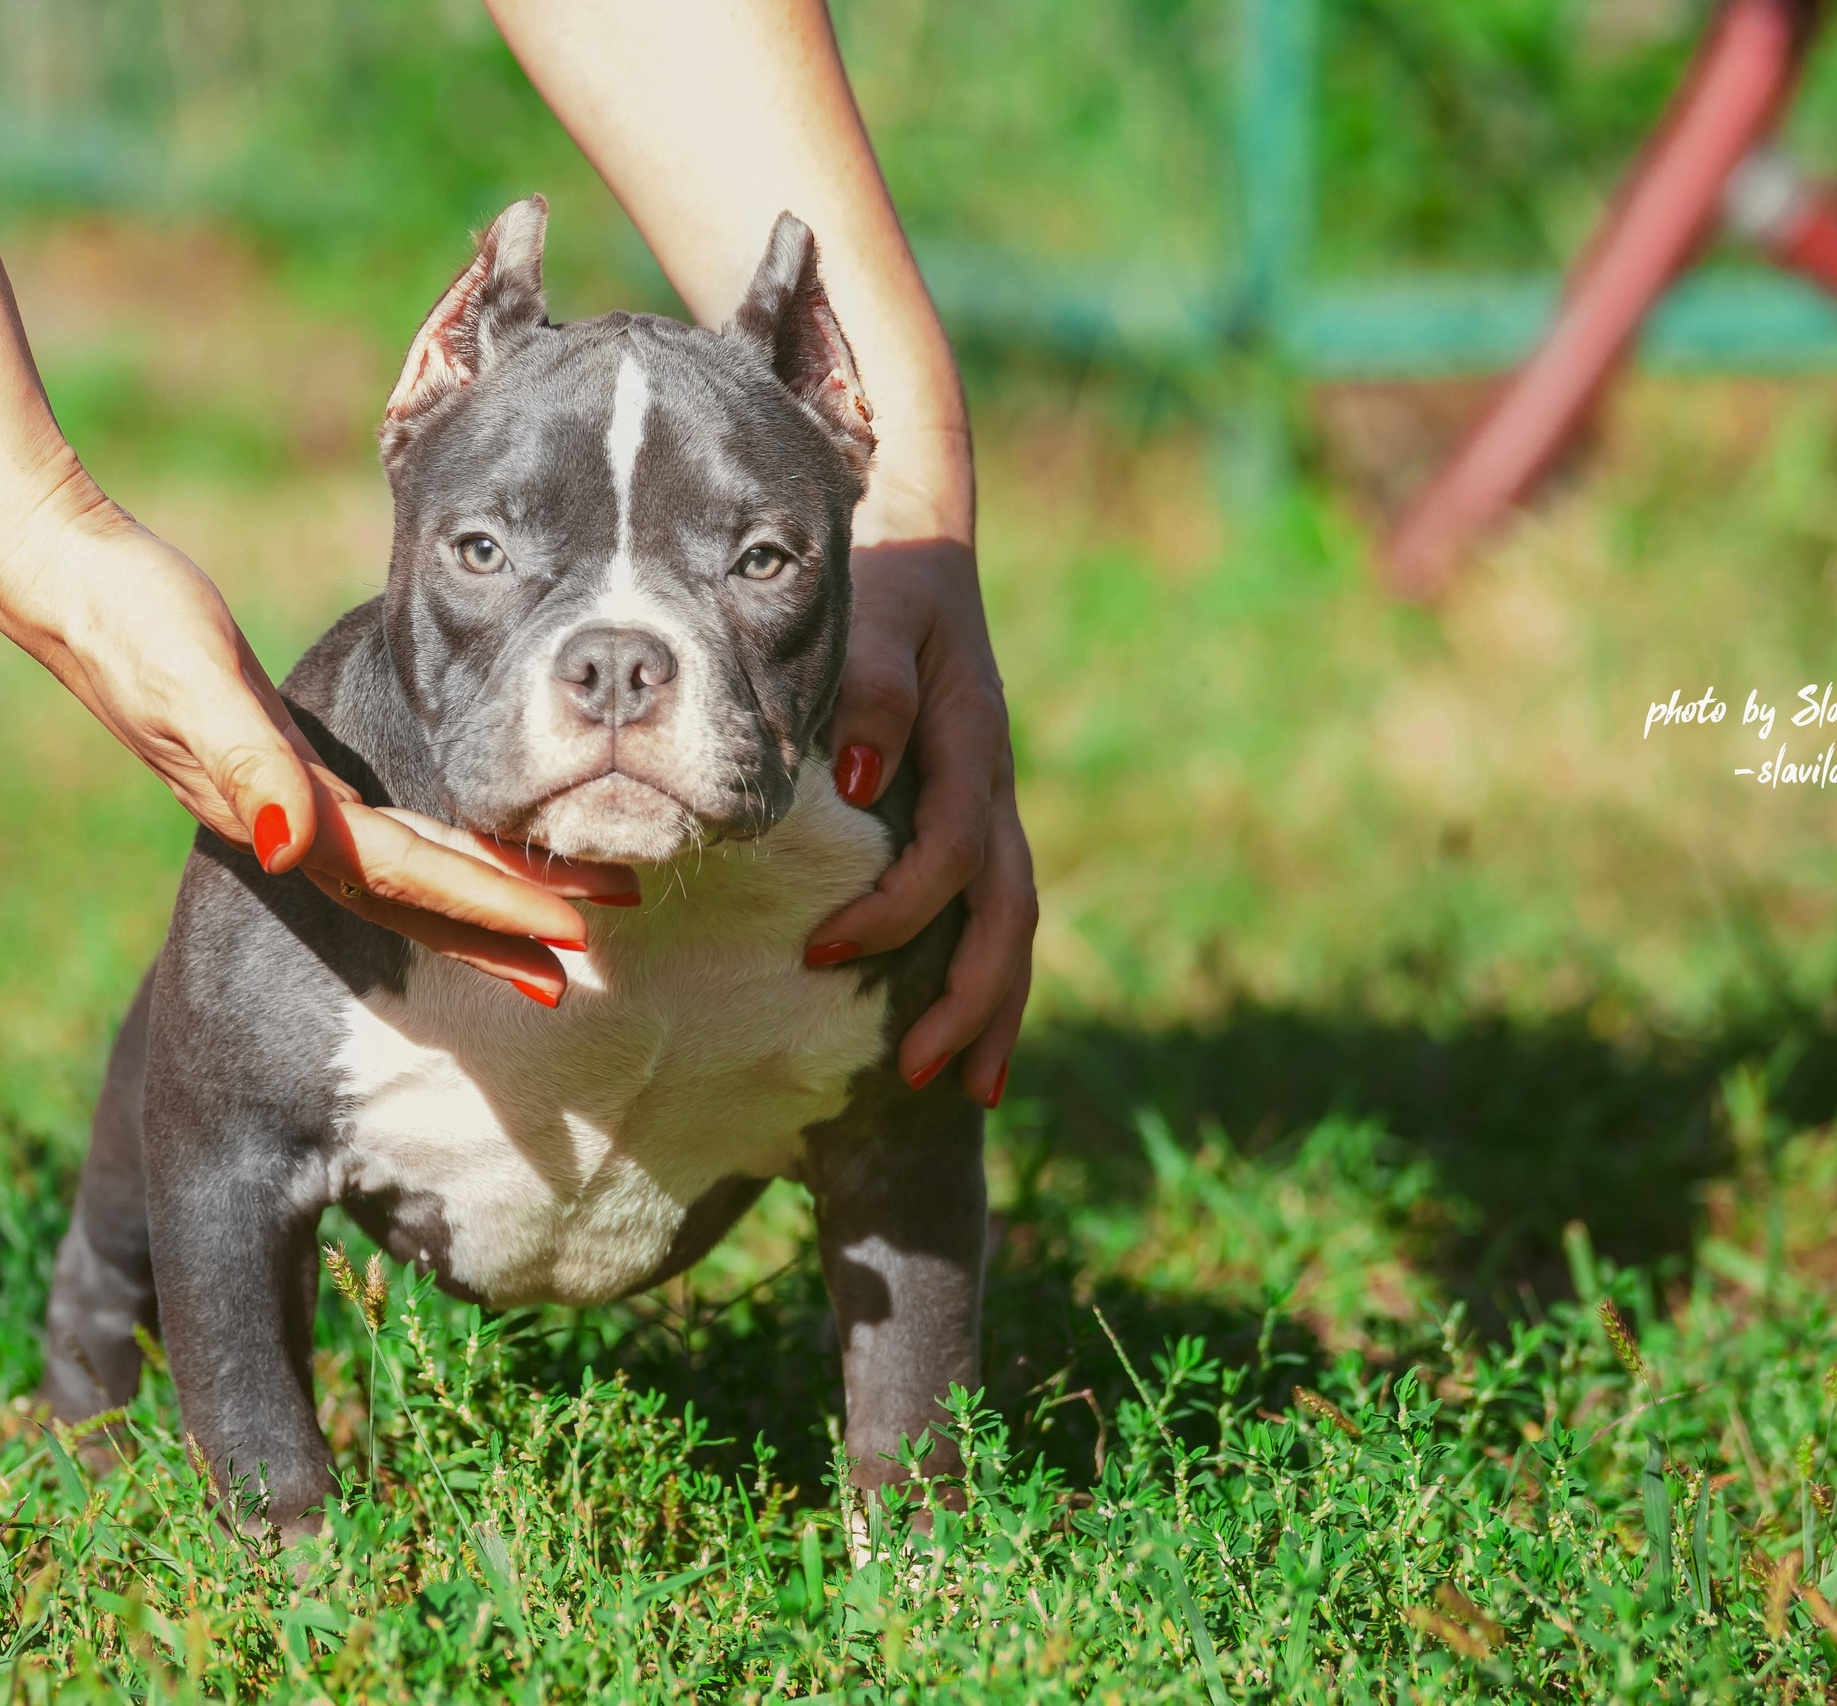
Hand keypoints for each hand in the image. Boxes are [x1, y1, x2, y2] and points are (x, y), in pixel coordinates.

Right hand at [0, 498, 636, 1001]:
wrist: (65, 584)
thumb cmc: (131, 622)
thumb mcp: (190, 683)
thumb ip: (242, 760)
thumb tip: (284, 841)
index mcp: (279, 809)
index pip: (409, 875)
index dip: (490, 906)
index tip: (566, 931)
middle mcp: (286, 821)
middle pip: (415, 898)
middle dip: (500, 932)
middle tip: (585, 961)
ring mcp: (284, 798)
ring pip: (405, 873)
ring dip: (479, 903)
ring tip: (555, 924)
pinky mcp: (285, 762)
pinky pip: (383, 832)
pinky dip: (438, 855)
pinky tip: (473, 852)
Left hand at [805, 538, 1035, 1103]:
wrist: (926, 547)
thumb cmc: (887, 582)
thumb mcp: (879, 614)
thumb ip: (872, 688)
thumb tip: (863, 775)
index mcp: (970, 741)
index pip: (950, 850)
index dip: (897, 908)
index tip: (822, 946)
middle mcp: (993, 782)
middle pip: (1006, 910)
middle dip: (968, 996)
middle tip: (916, 1070)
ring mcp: (993, 802)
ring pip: (1014, 921)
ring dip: (993, 1006)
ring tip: (964, 1088)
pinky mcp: (977, 812)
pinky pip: (997, 909)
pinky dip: (990, 976)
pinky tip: (966, 1034)